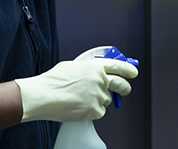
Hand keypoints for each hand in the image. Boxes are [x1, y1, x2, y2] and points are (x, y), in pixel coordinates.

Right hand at [15, 58, 137, 122]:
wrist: (44, 96)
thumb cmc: (53, 81)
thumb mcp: (72, 66)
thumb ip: (88, 68)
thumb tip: (95, 72)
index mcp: (96, 67)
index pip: (119, 66)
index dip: (128, 69)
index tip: (133, 72)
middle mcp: (101, 80)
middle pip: (122, 85)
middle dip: (125, 88)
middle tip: (124, 89)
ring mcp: (99, 96)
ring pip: (106, 100)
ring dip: (99, 100)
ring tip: (80, 98)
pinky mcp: (95, 110)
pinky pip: (99, 112)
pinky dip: (91, 111)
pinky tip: (78, 106)